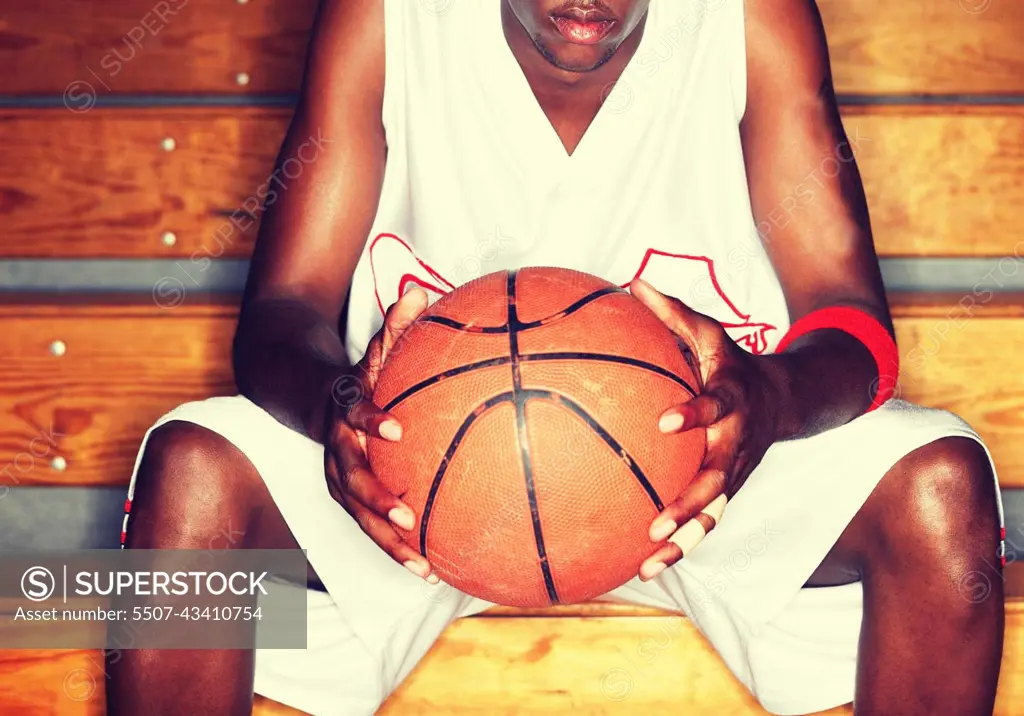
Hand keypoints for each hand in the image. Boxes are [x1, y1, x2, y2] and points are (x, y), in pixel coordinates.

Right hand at [323, 288, 437, 582]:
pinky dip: (394, 548)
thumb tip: (418, 291)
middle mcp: (335, 446)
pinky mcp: (346, 496)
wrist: (299, 396)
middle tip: (406, 518)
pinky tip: (430, 569)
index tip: (396, 430)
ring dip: (386, 542)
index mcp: (343, 409)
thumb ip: (394, 326)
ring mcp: (337, 475)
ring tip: (422, 565)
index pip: (354, 412)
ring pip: (357, 514)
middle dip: (376, 500)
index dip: (371, 419)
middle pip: (350, 478)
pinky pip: (368, 524)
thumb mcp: (371, 349)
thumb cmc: (352, 375)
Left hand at [630, 279, 782, 579]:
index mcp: (732, 399)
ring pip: (714, 515)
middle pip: (717, 479)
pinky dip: (682, 546)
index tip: (666, 421)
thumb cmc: (734, 362)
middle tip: (656, 523)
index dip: (696, 412)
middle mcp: (738, 442)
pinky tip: (646, 566)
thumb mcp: (710, 331)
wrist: (788, 397)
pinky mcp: (729, 491)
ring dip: (684, 542)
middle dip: (690, 504)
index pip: (715, 406)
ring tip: (648, 564)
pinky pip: (707, 524)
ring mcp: (737, 473)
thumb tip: (630, 281)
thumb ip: (672, 312)